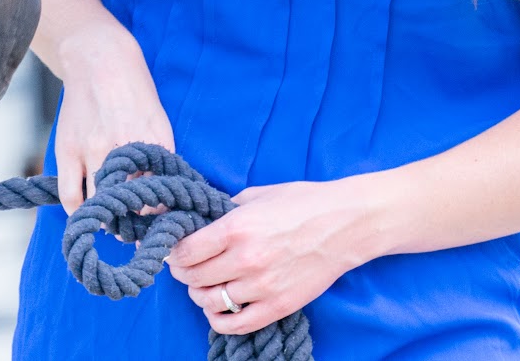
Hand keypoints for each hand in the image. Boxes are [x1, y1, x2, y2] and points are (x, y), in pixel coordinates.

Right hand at [50, 25, 172, 211]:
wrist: (98, 58)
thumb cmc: (133, 92)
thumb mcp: (158, 121)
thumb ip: (160, 158)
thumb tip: (161, 202)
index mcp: (156, 140)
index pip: (162, 196)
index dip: (160, 218)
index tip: (158, 227)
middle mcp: (126, 146)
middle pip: (132, 206)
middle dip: (134, 225)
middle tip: (133, 229)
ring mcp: (94, 148)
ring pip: (101, 205)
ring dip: (107, 220)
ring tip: (112, 220)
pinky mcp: (68, 149)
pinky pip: (71, 196)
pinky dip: (79, 211)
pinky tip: (86, 211)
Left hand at [166, 179, 377, 335]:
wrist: (346, 224)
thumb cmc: (303, 203)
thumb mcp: (257, 194)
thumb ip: (225, 210)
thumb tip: (196, 219)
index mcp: (236, 228)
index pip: (185, 251)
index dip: (174, 253)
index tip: (175, 251)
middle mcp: (246, 259)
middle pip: (193, 277)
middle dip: (184, 273)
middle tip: (186, 268)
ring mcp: (262, 286)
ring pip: (209, 301)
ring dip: (199, 295)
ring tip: (204, 286)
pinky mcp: (278, 306)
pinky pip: (235, 324)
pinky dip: (219, 320)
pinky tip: (219, 309)